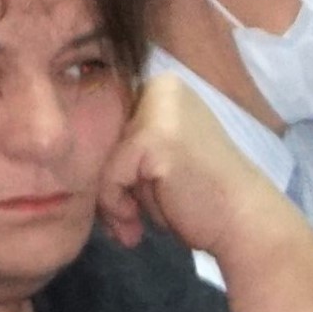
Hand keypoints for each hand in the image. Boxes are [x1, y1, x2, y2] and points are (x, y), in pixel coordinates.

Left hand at [100, 76, 294, 263]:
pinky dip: (118, 208)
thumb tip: (69, 156)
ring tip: (134, 225)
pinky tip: (140, 224)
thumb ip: (124, 147)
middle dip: (108, 187)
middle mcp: (162, 87)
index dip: (108, 166)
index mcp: (164, 86)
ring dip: (111, 203)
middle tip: (126, 221)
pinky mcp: (154, 139)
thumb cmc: (201, 196)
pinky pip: (109, 179)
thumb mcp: (157, 159)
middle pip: (100, 141)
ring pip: (101, 161)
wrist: (243, 220)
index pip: (106, 123)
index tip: (125, 202)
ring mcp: (160, 111)